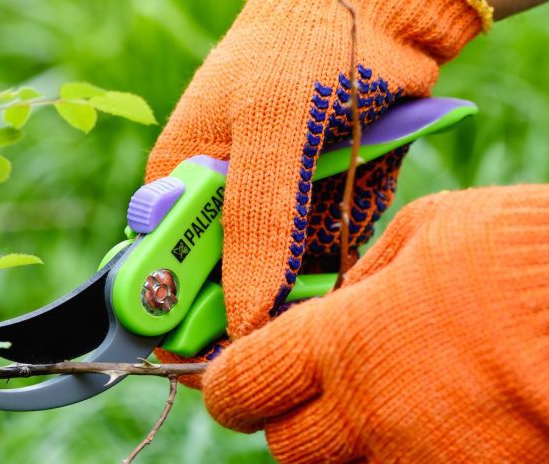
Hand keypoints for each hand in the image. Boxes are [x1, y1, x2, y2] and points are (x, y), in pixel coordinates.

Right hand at [146, 0, 489, 339]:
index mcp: (180, 183)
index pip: (167, 275)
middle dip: (267, 297)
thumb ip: (253, 228)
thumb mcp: (271, 135)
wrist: (381, 8)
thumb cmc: (305, 49)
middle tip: (302, 281)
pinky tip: (357, 201)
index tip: (232, 344)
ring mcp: (273, 209)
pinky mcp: (321, 210)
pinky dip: (348, 248)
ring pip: (284, 284)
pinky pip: (329, 259)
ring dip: (316, 273)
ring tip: (337, 209)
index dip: (192, 319)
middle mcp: (221, 204)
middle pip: (230, 291)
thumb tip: (239, 320)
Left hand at [202, 159, 548, 463]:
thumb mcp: (415, 233)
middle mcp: (366, 411)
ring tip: (367, 448)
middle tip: (323, 403)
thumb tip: (320, 313)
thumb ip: (355, 284)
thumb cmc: (516, 245)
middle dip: (294, 425)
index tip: (240, 385)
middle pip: (287, 450)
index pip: (239, 389)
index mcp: (339, 340)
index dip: (231, 389)